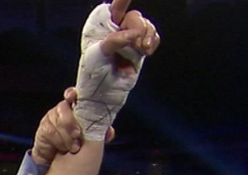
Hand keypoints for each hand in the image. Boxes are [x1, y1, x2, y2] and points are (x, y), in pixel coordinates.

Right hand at [32, 87, 115, 165]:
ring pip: (57, 119)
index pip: (73, 96)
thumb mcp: (94, 145)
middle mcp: (64, 114)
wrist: (62, 170)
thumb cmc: (79, 156)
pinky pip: (49, 130)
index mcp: (78, 112)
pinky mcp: (43, 130)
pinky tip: (62, 149)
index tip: (72, 96)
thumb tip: (109, 131)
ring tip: (72, 148)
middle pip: (64, 107)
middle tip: (77, 135)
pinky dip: (58, 141)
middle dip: (70, 122)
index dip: (72, 94)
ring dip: (66, 135)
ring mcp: (52, 121)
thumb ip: (99, 133)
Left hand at [74, 0, 159, 140]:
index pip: (113, 8)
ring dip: (148, 37)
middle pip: (134, 17)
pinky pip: (153, 36)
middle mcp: (114, 29)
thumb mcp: (97, 55)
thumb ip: (113, 41)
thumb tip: (133, 33)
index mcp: (100, 26)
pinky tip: (147, 51)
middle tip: (137, 45)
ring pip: (146, 26)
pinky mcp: (139, 47)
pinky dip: (153, 41)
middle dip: (139, 29)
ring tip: (142, 50)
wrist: (104, 94)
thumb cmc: (93, 74)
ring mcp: (128, 38)